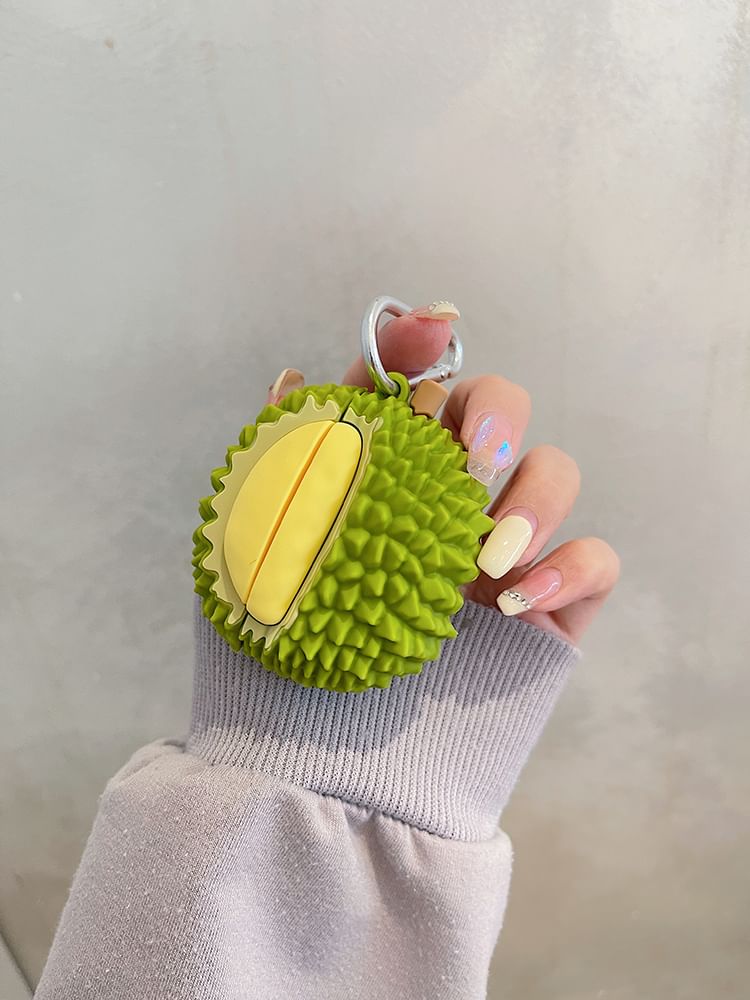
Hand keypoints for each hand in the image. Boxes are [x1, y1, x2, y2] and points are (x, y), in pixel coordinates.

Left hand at [273, 307, 619, 646]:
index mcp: (381, 484)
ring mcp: (502, 557)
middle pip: (497, 411)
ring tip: (487, 551)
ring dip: (536, 491)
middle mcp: (445, 507)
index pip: (408, 394)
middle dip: (494, 409)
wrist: (322, 781)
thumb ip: (280, 471)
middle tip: (471, 456)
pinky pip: (597, 562)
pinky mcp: (551, 613)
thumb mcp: (254, 562)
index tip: (429, 327)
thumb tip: (294, 375)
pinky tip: (516, 595)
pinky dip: (570, 563)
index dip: (421, 347)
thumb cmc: (276, 676)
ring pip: (557, 471)